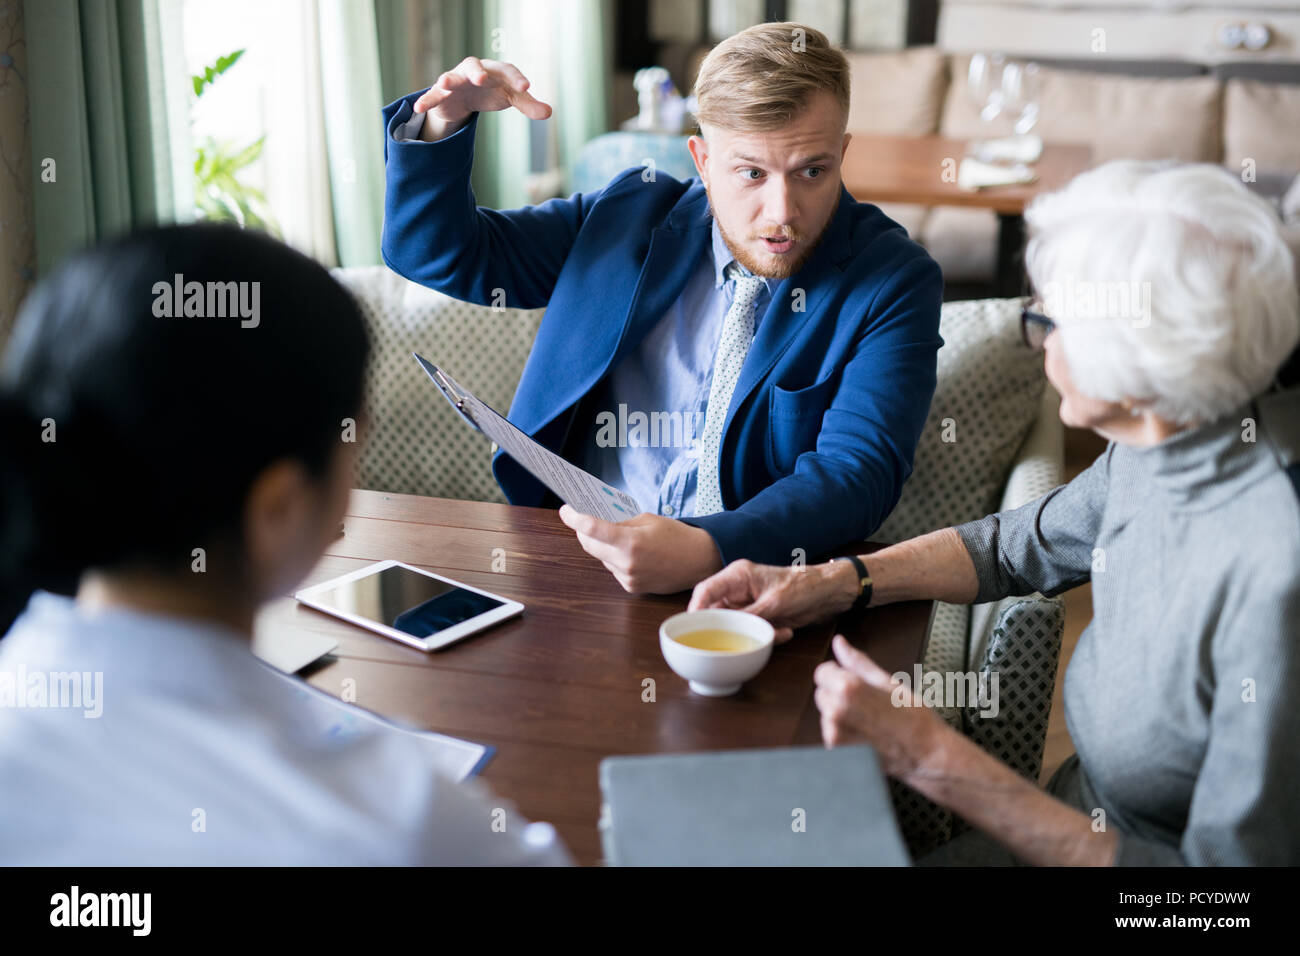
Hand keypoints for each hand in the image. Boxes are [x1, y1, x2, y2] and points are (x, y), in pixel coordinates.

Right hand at [413, 57, 552, 139]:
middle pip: (475, 66)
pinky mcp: (440, 94)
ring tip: (444, 83)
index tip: (526, 88)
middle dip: (477, 71)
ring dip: (448, 79)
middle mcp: (473, 72)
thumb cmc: (492, 92)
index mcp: (494, 71)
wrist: (466, 97)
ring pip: (450, 77)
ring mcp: (455, 81)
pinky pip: (431, 95)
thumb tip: (549, 113)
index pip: (507, 71)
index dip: (516, 79)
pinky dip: (426, 100)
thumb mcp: (511, 98)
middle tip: (482, 79)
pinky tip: (418, 107)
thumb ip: (529, 104)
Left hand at [558, 505, 721, 594]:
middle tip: (582, 519)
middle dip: (583, 531)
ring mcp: (628, 577)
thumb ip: (621, 522)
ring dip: (600, 545)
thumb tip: (597, 521)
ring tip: (613, 534)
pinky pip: (612, 568)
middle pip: (589, 545)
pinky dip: (613, 558)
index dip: (574, 518)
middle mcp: (626, 563)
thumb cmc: (677, 536)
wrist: (699, 560)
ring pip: (600, 557)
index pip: (592, 529)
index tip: (566, 510)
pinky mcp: (631, 587)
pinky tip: (628, 551)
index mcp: (631, 542)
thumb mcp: (648, 520)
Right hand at [688, 559, 859, 641]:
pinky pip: (752, 631)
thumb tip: (724, 627)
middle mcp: (738, 589)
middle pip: (716, 611)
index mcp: (738, 576)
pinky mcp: (759, 616)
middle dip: (728, 628)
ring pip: (734, 625)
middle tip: (734, 640)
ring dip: (752, 633)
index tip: (693, 628)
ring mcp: (748, 603)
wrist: (829, 592)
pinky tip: (785, 631)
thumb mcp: (774, 603)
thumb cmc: (804, 586)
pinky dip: (766, 635)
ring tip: (776, 630)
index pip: (705, 590)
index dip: (695, 609)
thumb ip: (747, 616)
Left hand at [814, 635, 947, 779]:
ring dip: (841, 714)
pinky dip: (843, 732)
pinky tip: (865, 734)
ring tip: (869, 720)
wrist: (925, 753)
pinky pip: (831, 732)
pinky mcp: (836, 751)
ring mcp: (834, 734)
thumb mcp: (888, 681)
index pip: (822, 672)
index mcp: (847, 689)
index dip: (840, 675)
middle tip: (868, 704)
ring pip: (826, 713)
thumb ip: (857, 662)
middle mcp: (835, 711)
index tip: (856, 683)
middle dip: (839, 694)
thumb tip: (839, 642)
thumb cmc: (913, 716)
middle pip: (822, 692)